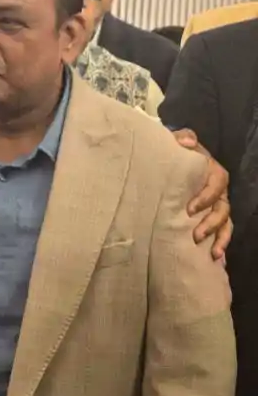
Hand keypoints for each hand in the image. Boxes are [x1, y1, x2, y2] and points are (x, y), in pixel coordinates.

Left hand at [174, 129, 232, 259]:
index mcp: (213, 172)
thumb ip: (182, 138)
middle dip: (211, 222)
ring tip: (212, 252)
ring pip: (225, 223)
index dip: (206, 196)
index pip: (217, 184)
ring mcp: (217, 206)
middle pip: (223, 208)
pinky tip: (215, 257)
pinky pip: (221, 232)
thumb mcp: (177, 142)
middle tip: (196, 234)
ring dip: (219, 237)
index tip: (190, 209)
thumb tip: (185, 141)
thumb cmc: (175, 153)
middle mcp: (219, 191)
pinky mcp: (211, 217)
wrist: (170, 163)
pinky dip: (220, 244)